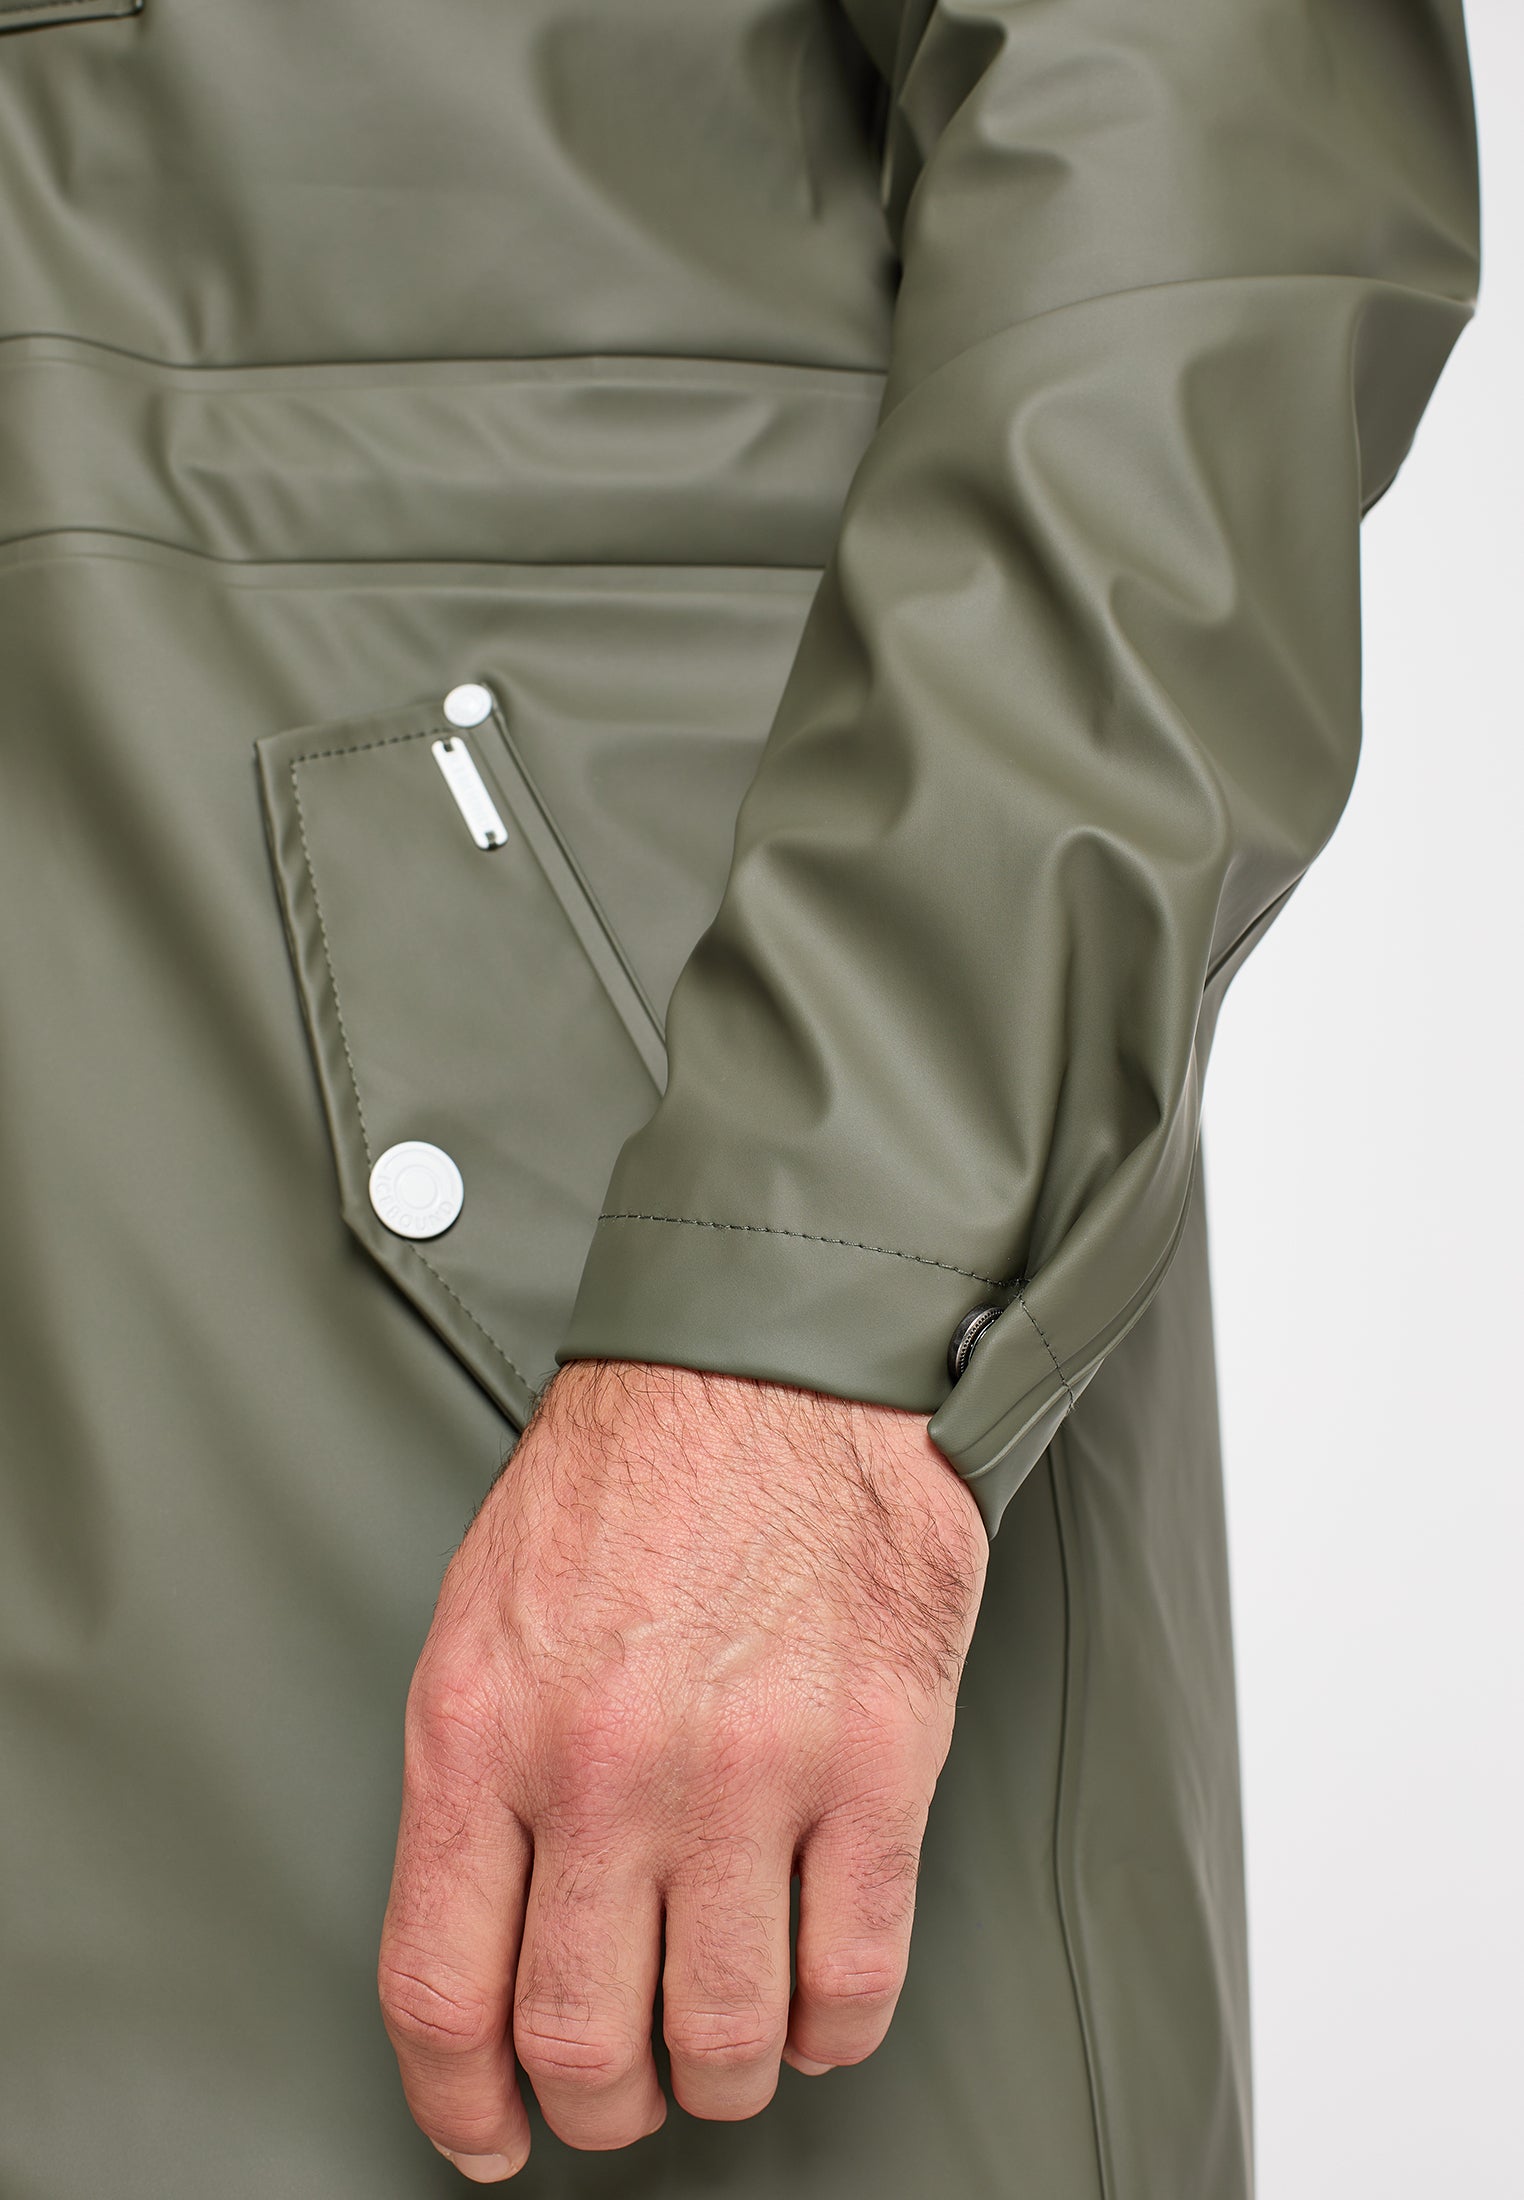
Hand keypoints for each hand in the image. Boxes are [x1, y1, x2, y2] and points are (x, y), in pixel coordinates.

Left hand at [378, 1358, 987, 2181]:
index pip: (442, 1986)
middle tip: (624, 2087)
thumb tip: (488, 1937)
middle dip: (601, 2101)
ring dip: (724, 2073)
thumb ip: (478, 1775)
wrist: (779, 1358)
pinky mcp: (874, 1759)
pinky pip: (855, 1977)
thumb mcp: (485, 1605)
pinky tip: (817, 1999)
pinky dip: (834, 2026)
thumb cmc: (635, 1472)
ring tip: (727, 2043)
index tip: (489, 2132)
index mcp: (482, 1725)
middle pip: (584, 2041)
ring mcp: (746, 1770)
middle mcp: (604, 1763)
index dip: (460, 2101)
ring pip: (726, 2037)